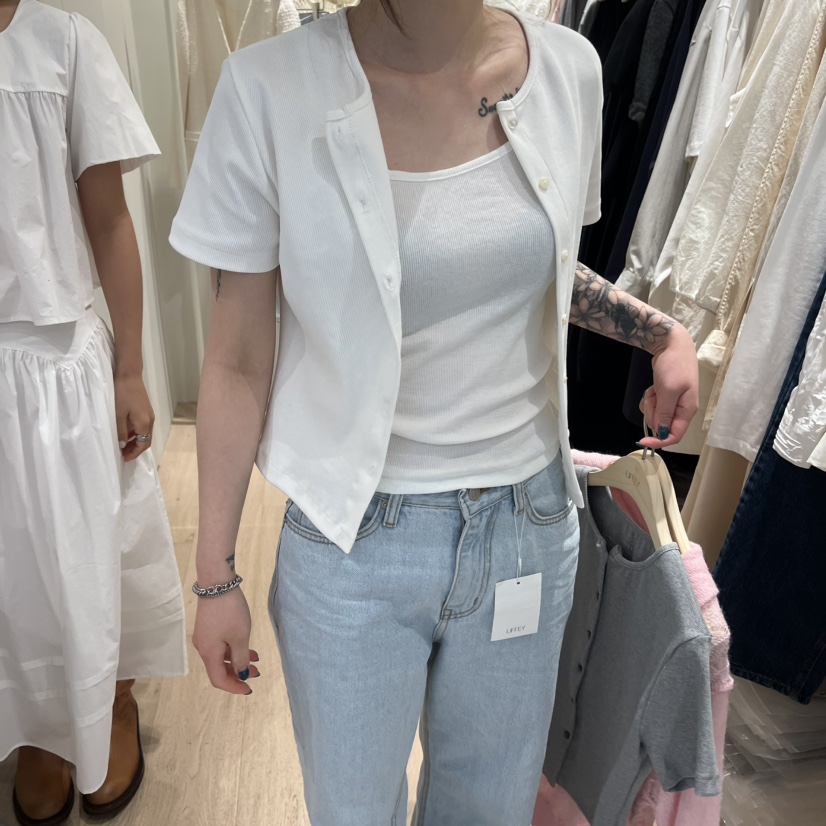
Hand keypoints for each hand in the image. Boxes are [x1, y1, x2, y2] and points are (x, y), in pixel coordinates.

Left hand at [114, 373, 154, 460]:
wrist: (129, 376)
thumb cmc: (122, 394)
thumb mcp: (118, 415)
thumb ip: (121, 432)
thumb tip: (122, 445)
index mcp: (144, 423)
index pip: (143, 444)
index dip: (134, 453)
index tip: (123, 458)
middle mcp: (150, 421)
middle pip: (146, 441)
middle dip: (135, 449)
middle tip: (123, 454)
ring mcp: (150, 415)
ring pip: (145, 434)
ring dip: (136, 442)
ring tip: (123, 446)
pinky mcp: (146, 411)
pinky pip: (143, 427)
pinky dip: (136, 434)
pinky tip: (126, 433)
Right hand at [193, 587, 259, 694]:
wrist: (216, 583)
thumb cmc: (230, 611)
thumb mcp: (240, 636)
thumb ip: (241, 658)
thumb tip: (242, 674)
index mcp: (208, 653)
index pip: (218, 679)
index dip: (234, 687)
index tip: (249, 689)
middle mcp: (202, 648)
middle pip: (219, 668)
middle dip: (238, 673)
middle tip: (258, 672)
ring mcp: (204, 636)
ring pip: (221, 656)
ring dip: (237, 660)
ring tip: (257, 658)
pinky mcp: (208, 626)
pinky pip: (220, 645)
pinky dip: (233, 649)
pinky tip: (247, 645)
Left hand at [639, 323, 698, 448]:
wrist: (671, 344)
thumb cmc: (674, 365)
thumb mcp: (668, 390)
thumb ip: (664, 413)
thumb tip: (661, 432)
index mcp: (687, 410)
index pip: (675, 435)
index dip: (659, 442)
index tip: (642, 441)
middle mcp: (682, 409)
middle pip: (662, 425)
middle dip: (653, 414)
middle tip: (654, 397)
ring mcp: (674, 402)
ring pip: (656, 415)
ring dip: (651, 404)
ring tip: (655, 389)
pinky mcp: (665, 396)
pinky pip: (654, 405)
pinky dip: (650, 398)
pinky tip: (653, 387)